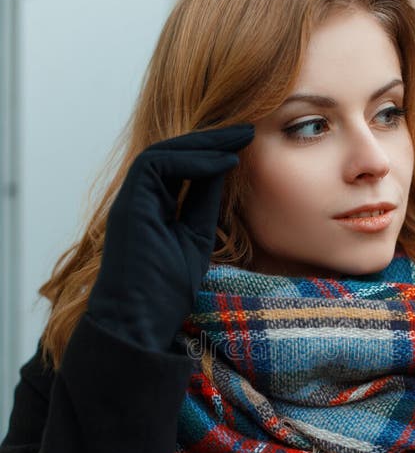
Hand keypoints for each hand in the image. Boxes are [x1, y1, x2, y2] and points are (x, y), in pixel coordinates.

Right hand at [86, 123, 254, 352]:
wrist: (141, 323)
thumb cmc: (166, 292)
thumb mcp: (195, 239)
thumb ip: (203, 205)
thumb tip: (223, 170)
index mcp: (152, 208)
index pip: (182, 169)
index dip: (213, 155)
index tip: (245, 146)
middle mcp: (139, 199)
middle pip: (173, 154)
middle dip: (211, 140)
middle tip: (248, 130)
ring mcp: (131, 200)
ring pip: (163, 153)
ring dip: (203, 144)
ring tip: (239, 139)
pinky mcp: (129, 203)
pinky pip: (157, 164)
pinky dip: (190, 160)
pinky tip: (222, 162)